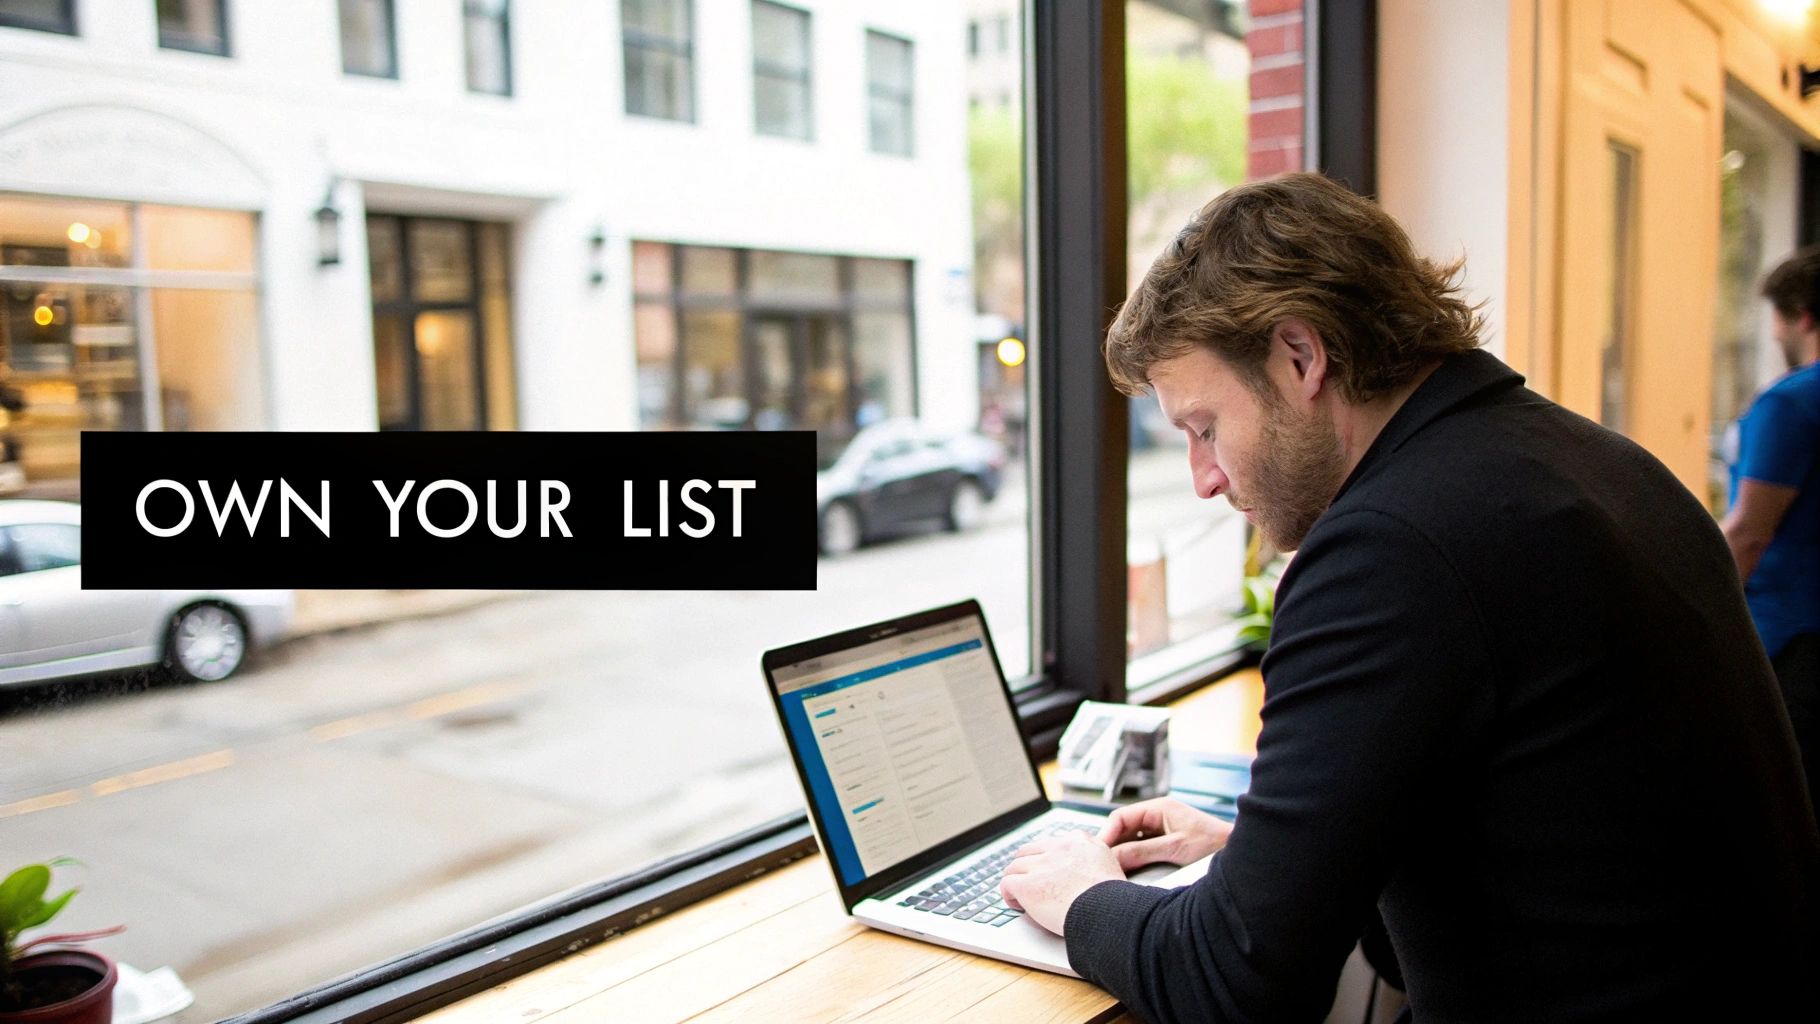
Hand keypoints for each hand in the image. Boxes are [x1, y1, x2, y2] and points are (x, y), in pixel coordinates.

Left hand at [999, 831, 1124, 934]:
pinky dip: (1009, 894)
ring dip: (1016, 880)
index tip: (1046, 872)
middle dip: (1026, 867)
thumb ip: (1093, 858)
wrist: (1108, 911)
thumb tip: (1085, 869)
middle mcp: (1058, 848)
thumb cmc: (1114, 898)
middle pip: (1029, 852)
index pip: (1051, 843)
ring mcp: (1041, 865)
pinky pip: (1007, 883)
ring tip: (1021, 896)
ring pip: (1015, 867)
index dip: (1045, 859)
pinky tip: (1017, 904)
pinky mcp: (1028, 885)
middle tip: (1029, 882)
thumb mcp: (1110, 865)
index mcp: (1079, 841)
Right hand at [1098, 798, 1231, 870]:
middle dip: (1112, 846)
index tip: (1098, 852)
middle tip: (1101, 864)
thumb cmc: (1213, 844)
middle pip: (1123, 830)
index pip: (1121, 817)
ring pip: (1131, 842)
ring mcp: (1161, 832)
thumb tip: (1113, 857)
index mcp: (1158, 808)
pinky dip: (1134, 861)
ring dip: (1123, 855)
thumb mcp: (1174, 848)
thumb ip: (1142, 852)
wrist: (1238, 855)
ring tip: (1113, 870)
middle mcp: (1157, 818)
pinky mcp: (1166, 846)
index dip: (1107, 834)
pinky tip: (1130, 873)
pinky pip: (1142, 851)